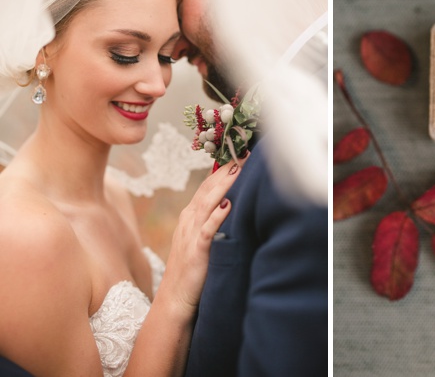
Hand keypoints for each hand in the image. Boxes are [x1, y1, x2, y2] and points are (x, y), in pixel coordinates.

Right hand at [156, 158, 246, 319]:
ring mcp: (191, 235)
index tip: (240, 154)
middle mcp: (189, 221)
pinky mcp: (196, 252)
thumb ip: (213, 222)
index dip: (223, 170)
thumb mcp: (203, 240)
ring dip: (223, 185)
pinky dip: (217, 217)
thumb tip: (232, 203)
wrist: (176, 299)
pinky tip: (228, 206)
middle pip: (208, 189)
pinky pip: (207, 231)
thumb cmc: (194, 270)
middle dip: (225, 170)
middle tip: (243, 152)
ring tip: (238, 169)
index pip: (208, 187)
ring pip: (207, 204)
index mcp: (191, 217)